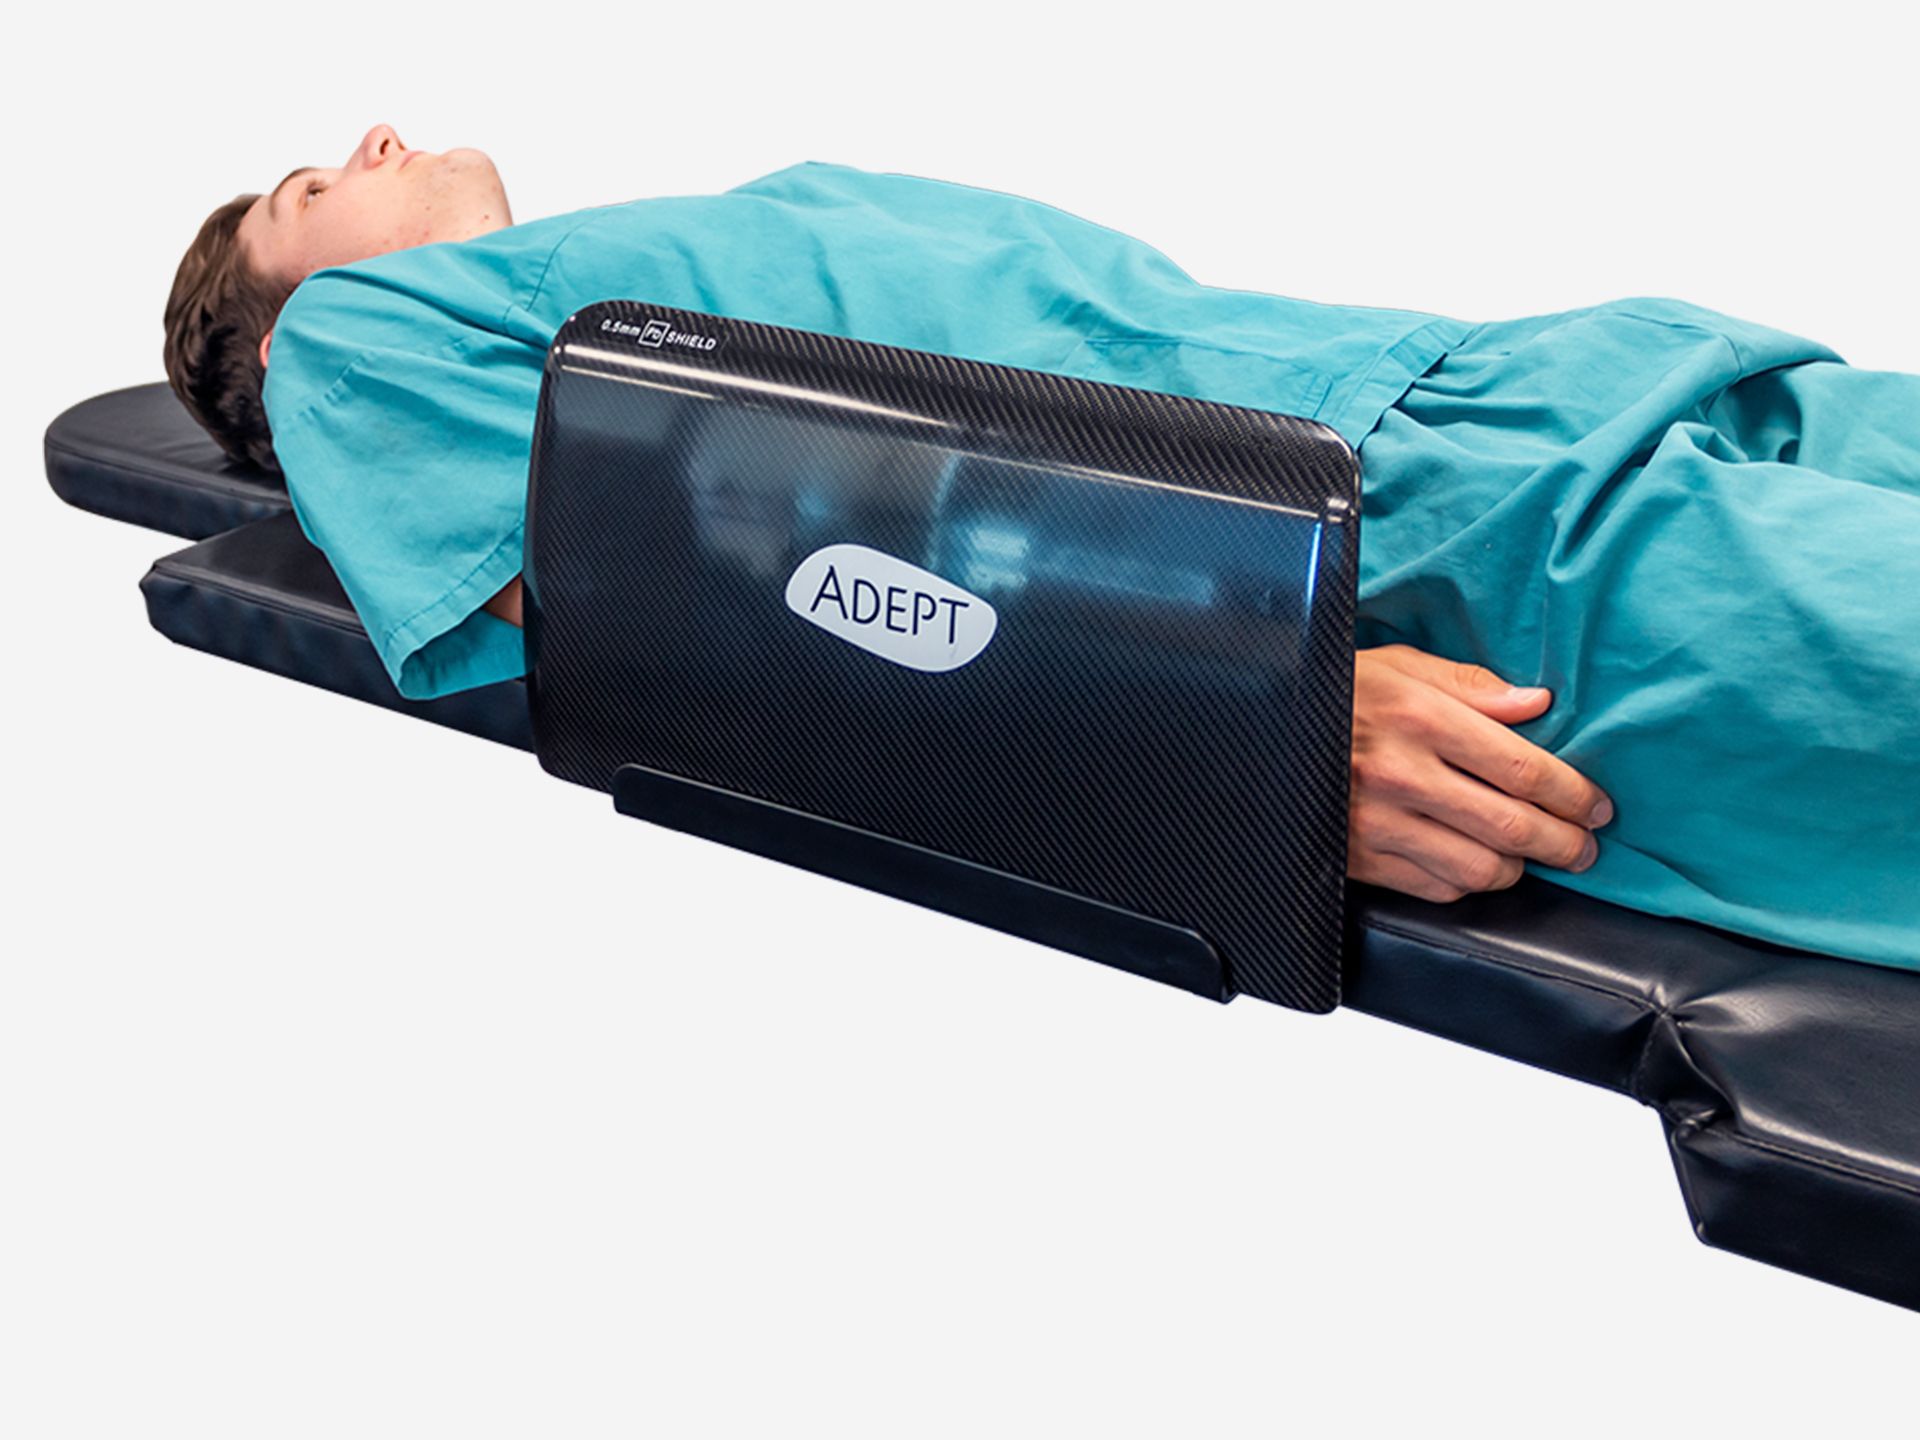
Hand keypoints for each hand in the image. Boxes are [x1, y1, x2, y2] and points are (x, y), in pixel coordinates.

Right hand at [1347, 643, 1613, 903]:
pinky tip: (1478, 866)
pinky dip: (1470, 883)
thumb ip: (1470, 686)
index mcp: (1418, 717)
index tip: (1597, 806)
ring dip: (1519, 868)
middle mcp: (1401, 774)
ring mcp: (1378, 823)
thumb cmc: (1334, 692)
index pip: (1522, 767)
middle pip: (1512, 825)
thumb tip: (1538, 705)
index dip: (1572, 793)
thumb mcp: (1397, 666)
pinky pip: (1436, 888)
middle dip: (1564, 842)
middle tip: (1585, 846)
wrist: (1256, 731)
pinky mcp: (1360, 858)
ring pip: (1480, 868)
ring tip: (1532, 858)